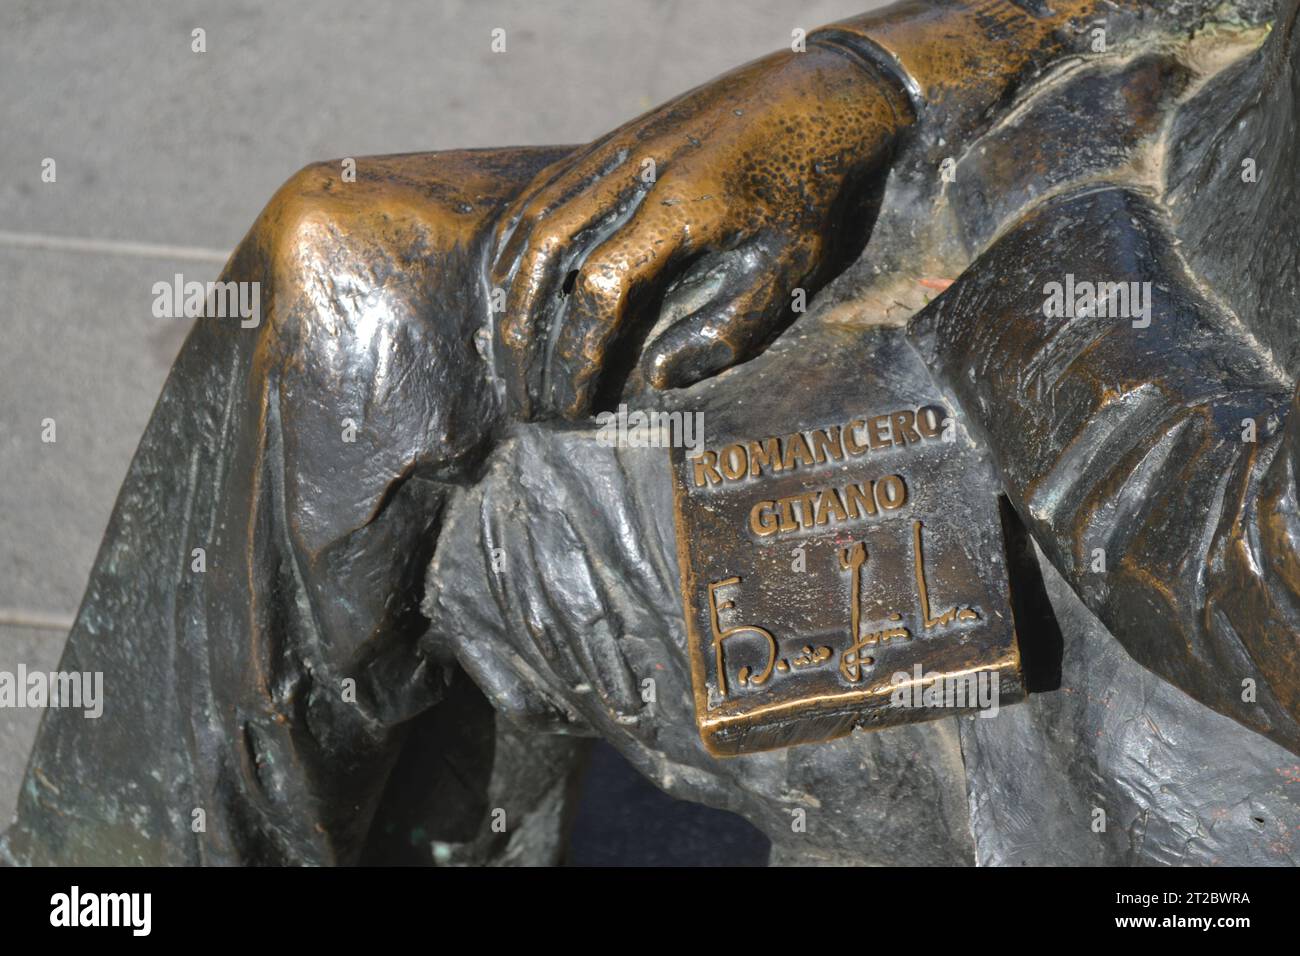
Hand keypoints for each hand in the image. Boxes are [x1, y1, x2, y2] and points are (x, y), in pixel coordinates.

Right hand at [490, 43, 911, 418]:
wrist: (825, 92)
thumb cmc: (815, 191)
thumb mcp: (792, 269)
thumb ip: (728, 329)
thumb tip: (653, 378)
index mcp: (683, 206)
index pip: (600, 288)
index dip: (577, 355)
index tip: (571, 407)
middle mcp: (637, 170)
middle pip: (546, 255)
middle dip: (525, 336)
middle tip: (525, 399)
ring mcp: (619, 147)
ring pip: (534, 221)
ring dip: (510, 293)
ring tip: (505, 356)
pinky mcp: (615, 139)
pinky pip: (543, 192)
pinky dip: (515, 245)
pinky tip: (510, 288)